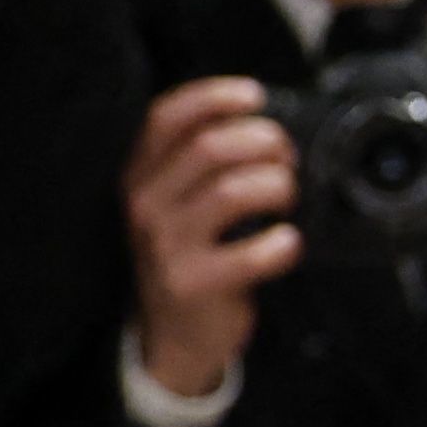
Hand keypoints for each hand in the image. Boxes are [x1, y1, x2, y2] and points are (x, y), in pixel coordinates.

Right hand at [126, 78, 301, 401]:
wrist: (174, 332)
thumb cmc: (191, 250)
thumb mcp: (179, 199)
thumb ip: (202, 160)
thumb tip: (264, 118)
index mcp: (140, 174)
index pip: (165, 117)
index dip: (213, 96)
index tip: (255, 95)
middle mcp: (144, 204)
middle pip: (210, 147)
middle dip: (264, 141)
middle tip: (286, 157)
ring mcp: (165, 246)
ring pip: (233, 191)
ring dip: (277, 186)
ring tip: (286, 197)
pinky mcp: (192, 283)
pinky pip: (252, 253)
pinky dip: (283, 243)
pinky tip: (287, 243)